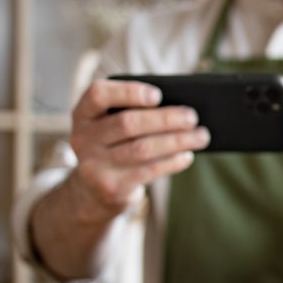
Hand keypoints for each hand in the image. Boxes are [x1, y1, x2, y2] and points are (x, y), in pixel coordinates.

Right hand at [68, 79, 209, 216]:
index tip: (158, 95)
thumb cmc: (115, 144)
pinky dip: (172, 161)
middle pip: (127, 123)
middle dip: (165, 119)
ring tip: (200, 136)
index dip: (129, 93)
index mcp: (83, 113)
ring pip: (142, 149)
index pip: (98, 94)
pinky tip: (187, 155)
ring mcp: (94, 165)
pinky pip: (148, 170)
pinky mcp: (111, 187)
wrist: (95, 189)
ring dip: (176, 141)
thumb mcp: (113, 124)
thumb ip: (134, 112)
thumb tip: (180, 110)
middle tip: (192, 116)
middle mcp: (82, 138)